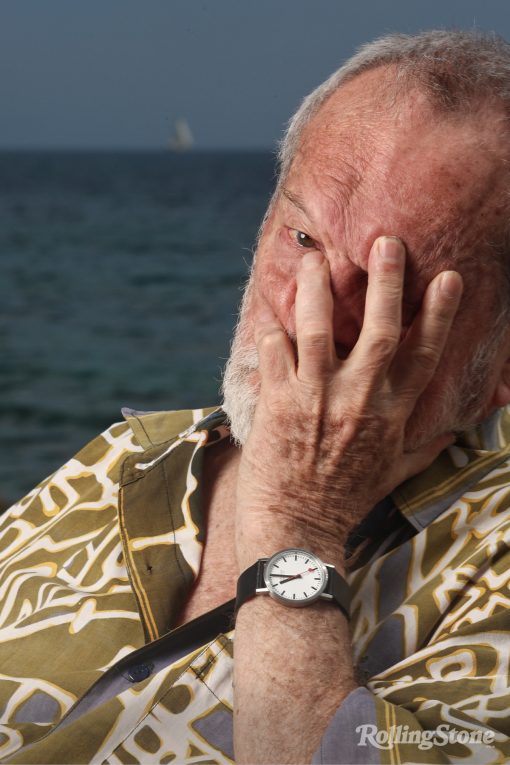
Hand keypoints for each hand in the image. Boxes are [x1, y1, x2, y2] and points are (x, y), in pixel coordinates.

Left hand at [235, 236, 462, 569]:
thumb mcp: (397, 472)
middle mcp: (358, 400)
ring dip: (317, 291)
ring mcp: (317, 399)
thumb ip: (425, 445)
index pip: (423, 355)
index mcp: (392, 414)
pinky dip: (274, 333)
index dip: (438, 314)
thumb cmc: (349, 499)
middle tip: (385, 243)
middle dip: (384, 283)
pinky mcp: (278, 405)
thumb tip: (455, 430)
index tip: (448, 278)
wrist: (300, 529)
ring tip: (315, 258)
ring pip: (318, 331)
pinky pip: (275, 354)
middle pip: (377, 330)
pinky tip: (274, 319)